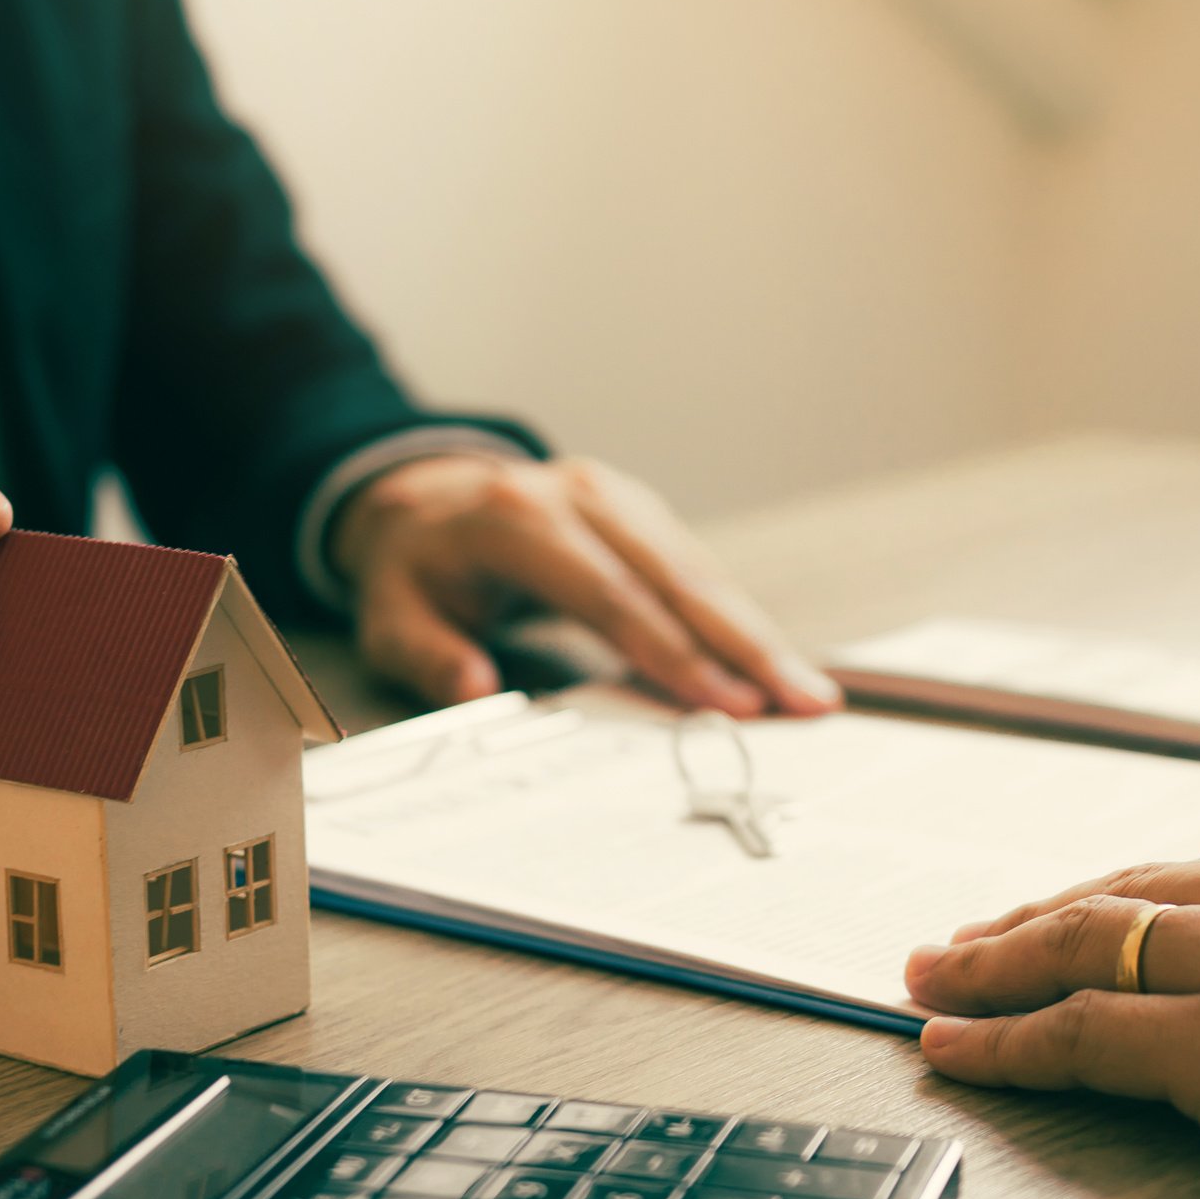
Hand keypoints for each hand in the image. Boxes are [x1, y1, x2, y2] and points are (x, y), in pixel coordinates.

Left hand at [326, 453, 840, 715]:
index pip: (610, 594)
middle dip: (747, 645)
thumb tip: (474, 686)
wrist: (420, 502)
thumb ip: (427, 653)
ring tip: (811, 691)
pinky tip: (776, 660)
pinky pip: (698, 568)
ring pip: (702, 570)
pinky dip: (739, 618)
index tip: (725, 702)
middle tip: (804, 699)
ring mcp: (618, 497)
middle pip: (677, 577)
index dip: (672, 652)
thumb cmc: (414, 573)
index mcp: (519, 520)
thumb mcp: (389, 618)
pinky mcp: (641, 512)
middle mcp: (581, 496)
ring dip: (759, 635)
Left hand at [903, 827, 1199, 1198]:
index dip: (1151, 886)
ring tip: (928, 975)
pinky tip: (950, 1046)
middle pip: (1131, 889)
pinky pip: (1074, 1036)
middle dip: (1042, 910)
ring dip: (989, 963)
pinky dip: (1000, 1039)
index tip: (1111, 896)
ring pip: (1078, 945)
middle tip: (974, 930)